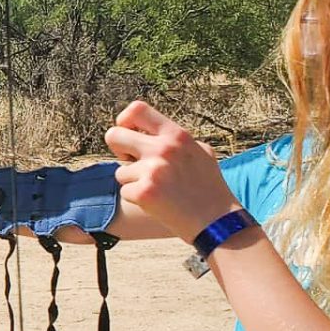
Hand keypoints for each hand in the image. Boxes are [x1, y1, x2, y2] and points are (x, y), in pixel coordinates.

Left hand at [104, 101, 237, 243]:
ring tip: (159, 189)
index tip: (129, 134)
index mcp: (176, 135)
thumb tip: (146, 131)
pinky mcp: (144, 193)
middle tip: (131, 163)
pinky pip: (125, 191)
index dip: (124, 120)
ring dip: (133, 182)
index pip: (137, 109)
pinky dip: (137, 199)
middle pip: (113, 135)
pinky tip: (158, 203)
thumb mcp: (200, 152)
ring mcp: (153, 170)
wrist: (216, 221)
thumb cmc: (208, 187)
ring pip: (120, 171)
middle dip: (117, 149)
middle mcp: (163, 148)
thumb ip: (174, 139)